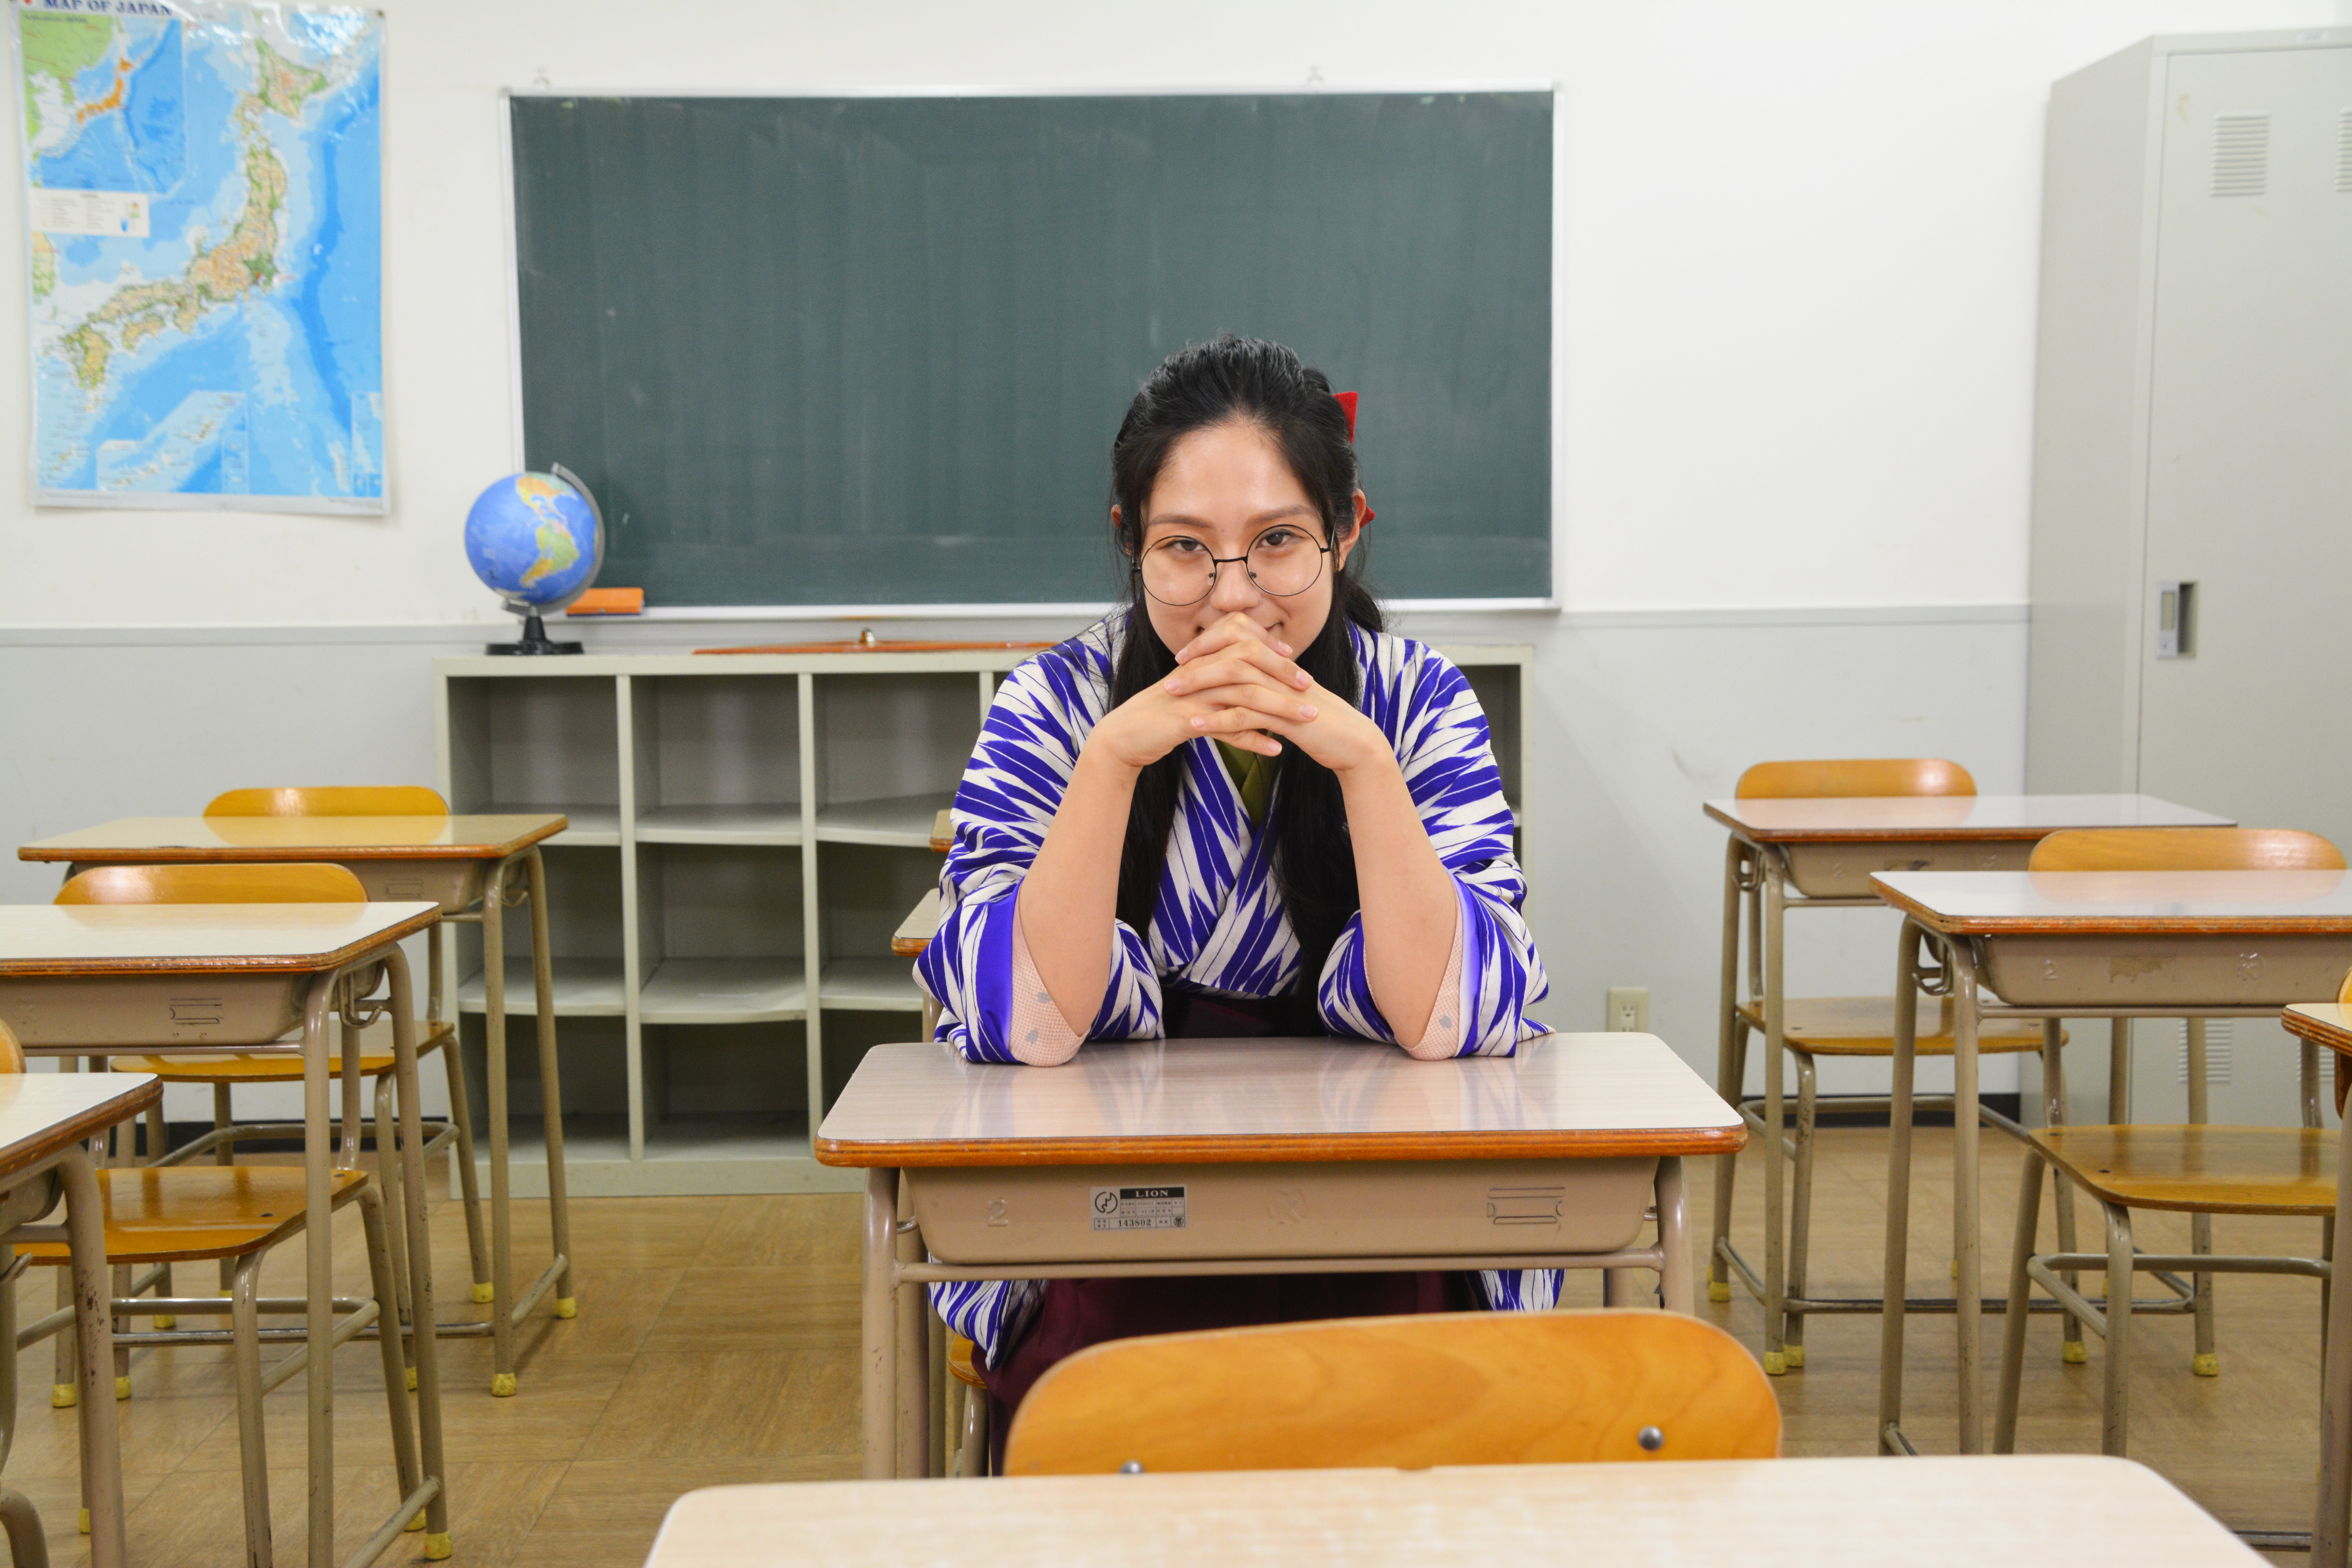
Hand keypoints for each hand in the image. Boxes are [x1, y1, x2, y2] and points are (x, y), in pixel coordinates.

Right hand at [1079, 614, 1294, 772]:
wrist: (1124, 738)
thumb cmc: (1160, 716)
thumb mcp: (1192, 694)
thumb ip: (1218, 683)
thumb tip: (1250, 681)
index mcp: (1200, 661)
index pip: (1240, 639)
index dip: (1269, 646)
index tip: (1293, 660)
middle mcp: (1198, 672)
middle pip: (1248, 661)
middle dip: (1283, 673)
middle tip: (1310, 687)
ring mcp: (1192, 695)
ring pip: (1244, 695)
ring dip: (1279, 707)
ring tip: (1307, 719)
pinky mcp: (1185, 721)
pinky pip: (1226, 728)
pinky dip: (1253, 739)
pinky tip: (1275, 749)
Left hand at [1161, 613, 1391, 777]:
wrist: (1353, 743)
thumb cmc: (1321, 723)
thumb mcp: (1290, 698)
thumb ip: (1268, 685)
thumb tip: (1241, 682)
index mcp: (1279, 665)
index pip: (1239, 640)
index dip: (1210, 644)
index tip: (1184, 656)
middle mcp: (1279, 672)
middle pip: (1231, 655)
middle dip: (1197, 664)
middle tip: (1169, 677)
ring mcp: (1283, 693)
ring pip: (1234, 680)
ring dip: (1200, 688)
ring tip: (1173, 697)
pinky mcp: (1286, 718)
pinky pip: (1246, 714)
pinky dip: (1218, 720)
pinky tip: (1196, 726)